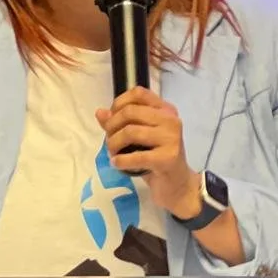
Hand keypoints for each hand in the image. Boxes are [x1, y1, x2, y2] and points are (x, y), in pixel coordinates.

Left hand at [96, 88, 201, 218]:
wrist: (177, 185)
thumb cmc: (156, 159)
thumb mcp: (139, 138)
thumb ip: (120, 123)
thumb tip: (100, 112)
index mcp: (166, 110)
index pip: (138, 93)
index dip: (118, 103)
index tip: (112, 120)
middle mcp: (171, 120)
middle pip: (130, 111)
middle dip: (112, 126)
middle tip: (109, 141)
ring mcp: (171, 138)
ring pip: (130, 132)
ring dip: (114, 144)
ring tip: (112, 153)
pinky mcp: (168, 158)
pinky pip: (136, 156)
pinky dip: (120, 161)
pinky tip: (117, 164)